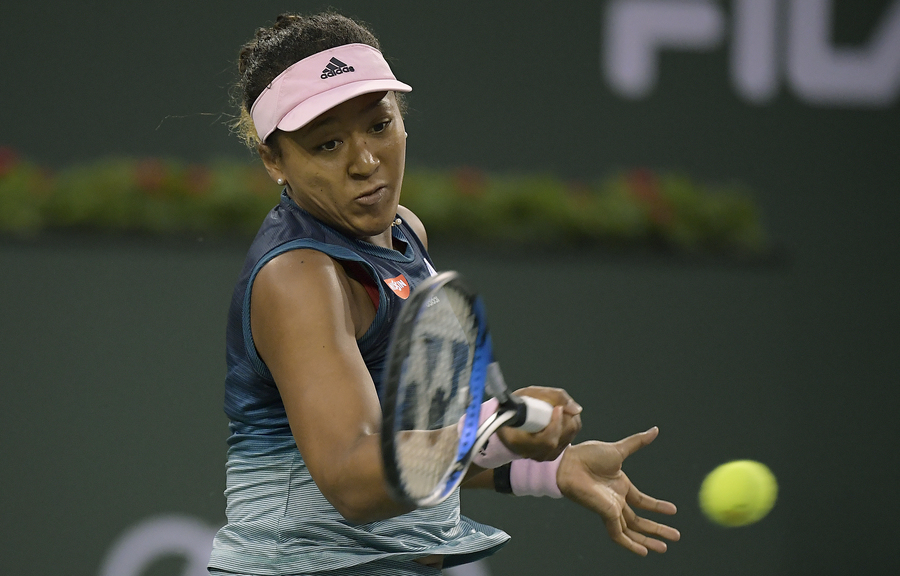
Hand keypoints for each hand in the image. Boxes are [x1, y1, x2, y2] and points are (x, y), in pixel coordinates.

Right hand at [496, 386, 581, 460]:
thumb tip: (576, 409)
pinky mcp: (552, 454)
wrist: (506, 420)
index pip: (546, 440)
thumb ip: (555, 397)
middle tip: (558, 405)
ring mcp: (543, 455)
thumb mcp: (529, 394)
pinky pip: (569, 439)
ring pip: (568, 437)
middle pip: (561, 437)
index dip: (555, 424)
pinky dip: (568, 426)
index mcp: (519, 441)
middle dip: (565, 417)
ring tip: (557, 410)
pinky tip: (559, 419)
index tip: (557, 408)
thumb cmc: (516, 406)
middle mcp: (532, 453)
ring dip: (568, 420)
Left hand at [556, 427, 679, 555]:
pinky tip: (644, 551)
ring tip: (665, 547)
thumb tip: (655, 430)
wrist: (569, 463)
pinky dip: (631, 544)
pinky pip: (619, 534)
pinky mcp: (606, 514)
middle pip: (640, 520)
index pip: (642, 502)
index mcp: (620, 486)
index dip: (657, 507)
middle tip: (676, 536)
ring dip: (649, 539)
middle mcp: (616, 500)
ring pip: (632, 530)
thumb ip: (638, 442)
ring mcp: (611, 508)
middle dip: (658, 529)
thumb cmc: (587, 455)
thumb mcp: (619, 450)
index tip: (674, 510)